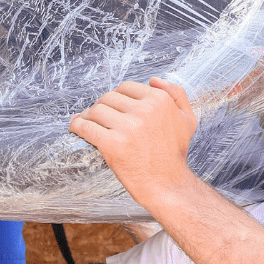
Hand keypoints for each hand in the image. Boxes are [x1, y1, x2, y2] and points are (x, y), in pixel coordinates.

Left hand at [69, 79, 199, 207]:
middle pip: (108, 97)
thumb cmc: (174, 153)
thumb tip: (154, 79)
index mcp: (159, 101)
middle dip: (102, 107)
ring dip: (88, 116)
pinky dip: (77, 126)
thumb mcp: (187, 119)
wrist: (167, 184)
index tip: (114, 109)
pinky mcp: (112, 144)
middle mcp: (144, 111)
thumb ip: (176, 94)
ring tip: (88, 124)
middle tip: (100, 119)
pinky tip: (75, 128)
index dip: (118, 98)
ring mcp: (127, 127)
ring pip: (95, 110)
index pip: (126, 87)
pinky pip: (86, 127)